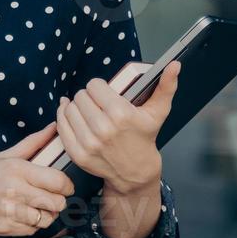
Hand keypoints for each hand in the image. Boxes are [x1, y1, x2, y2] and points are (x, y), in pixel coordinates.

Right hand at [0, 123, 75, 236]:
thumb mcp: (2, 156)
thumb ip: (32, 143)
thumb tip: (53, 128)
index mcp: (17, 169)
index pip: (59, 181)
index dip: (67, 185)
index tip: (64, 186)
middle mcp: (15, 191)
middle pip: (57, 203)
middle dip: (57, 201)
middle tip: (49, 198)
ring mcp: (10, 212)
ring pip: (46, 220)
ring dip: (44, 215)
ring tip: (34, 208)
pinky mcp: (5, 229)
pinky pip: (32, 231)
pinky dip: (31, 225)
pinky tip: (20, 216)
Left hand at [56, 61, 179, 196]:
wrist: (135, 172)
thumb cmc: (144, 137)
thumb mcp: (158, 112)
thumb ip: (166, 86)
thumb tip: (175, 65)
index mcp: (121, 114)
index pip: (94, 85)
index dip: (99, 87)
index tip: (104, 92)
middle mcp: (103, 129)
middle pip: (80, 96)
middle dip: (88, 97)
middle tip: (96, 103)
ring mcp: (89, 143)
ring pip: (69, 109)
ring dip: (75, 107)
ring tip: (86, 110)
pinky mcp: (77, 154)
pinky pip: (61, 126)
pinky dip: (64, 118)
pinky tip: (72, 116)